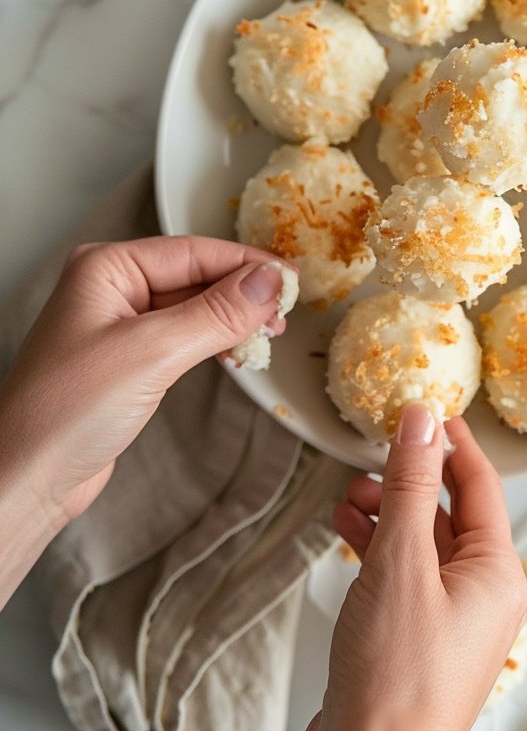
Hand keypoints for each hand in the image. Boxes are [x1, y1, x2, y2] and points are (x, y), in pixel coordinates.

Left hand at [0, 236, 295, 603]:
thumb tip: (270, 282)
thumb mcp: (153, 352)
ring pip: (195, 308)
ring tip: (270, 334)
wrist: (28, 479)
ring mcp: (120, 326)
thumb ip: (216, 313)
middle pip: (197, 276)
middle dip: (244, 293)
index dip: (248, 265)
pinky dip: (216, 343)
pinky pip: (185, 338)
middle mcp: (112, 289)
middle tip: (288, 312)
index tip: (293, 280)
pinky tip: (239, 354)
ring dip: (234, 320)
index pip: (194, 251)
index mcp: (107, 268)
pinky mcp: (129, 362)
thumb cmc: (67, 411)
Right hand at [277, 405, 526, 730]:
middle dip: (409, 479)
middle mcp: (484, 597)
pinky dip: (377, 550)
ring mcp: (451, 624)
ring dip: (388, 513)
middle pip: (451, 513)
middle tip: (372, 452)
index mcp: (498, 575)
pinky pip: (404, 577)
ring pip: (423, 545)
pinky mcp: (417, 644)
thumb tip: (423, 417)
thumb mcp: (401, 561)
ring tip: (349, 495)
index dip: (451, 442)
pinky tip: (346, 532)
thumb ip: (411, 484)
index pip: (481, 486)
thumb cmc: (392, 677)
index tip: (424, 406)